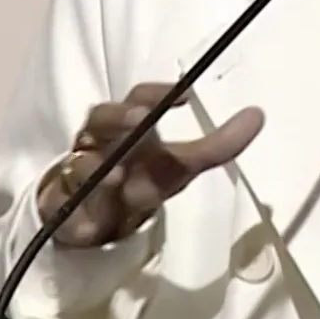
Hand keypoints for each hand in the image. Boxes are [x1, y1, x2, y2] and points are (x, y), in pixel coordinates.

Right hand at [37, 82, 263, 247]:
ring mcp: (76, 174)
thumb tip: (258, 114)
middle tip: (141, 118)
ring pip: (78, 163)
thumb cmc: (141, 177)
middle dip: (119, 117)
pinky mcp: (61, 209)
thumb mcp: (181, 165)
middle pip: (100, 118)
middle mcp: (99, 141)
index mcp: (128, 124)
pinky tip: (90, 225)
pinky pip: (62, 211)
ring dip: (94, 166)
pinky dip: (76, 218)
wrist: (97, 217)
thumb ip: (218, 144)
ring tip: (115, 176)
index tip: (183, 95)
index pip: (138, 98)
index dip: (156, 93)